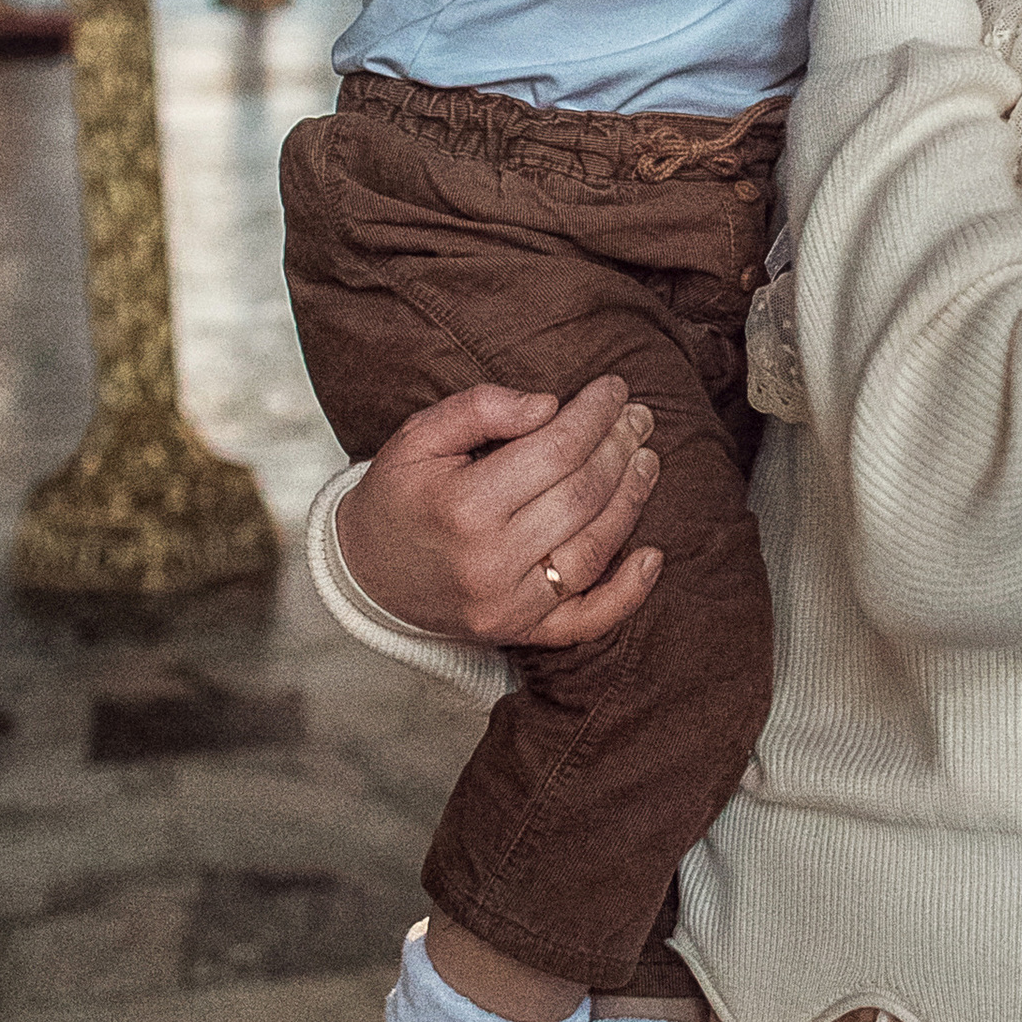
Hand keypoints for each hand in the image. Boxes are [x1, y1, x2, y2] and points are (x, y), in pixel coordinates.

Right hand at [337, 374, 661, 646]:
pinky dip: (628, 592)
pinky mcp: (520, 633)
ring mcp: (509, 605)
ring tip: (646, 459)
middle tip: (639, 416)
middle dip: (620, 447)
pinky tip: (654, 555)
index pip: (555, 450)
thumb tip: (550, 404)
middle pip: (581, 495)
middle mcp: (490, 561)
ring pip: (594, 549)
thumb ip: (480, 408)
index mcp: (463, 506)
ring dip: (631, 500)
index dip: (594, 414)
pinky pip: (587, 620)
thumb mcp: (418, 436)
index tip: (614, 388)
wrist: (366, 575)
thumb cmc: (399, 495)